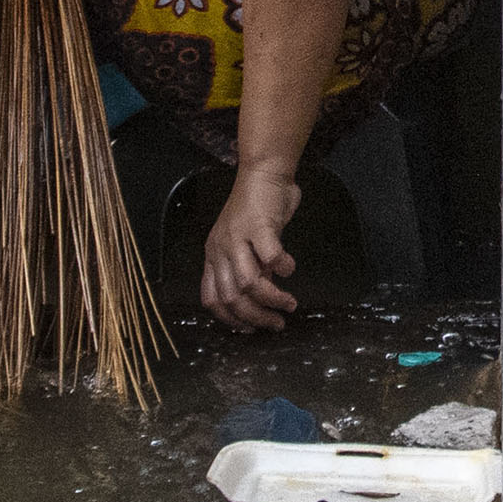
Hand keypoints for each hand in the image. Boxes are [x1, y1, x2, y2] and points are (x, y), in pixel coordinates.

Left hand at [201, 167, 301, 330]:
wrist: (263, 172)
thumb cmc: (257, 207)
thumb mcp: (244, 242)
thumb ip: (250, 267)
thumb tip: (263, 292)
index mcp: (214, 255)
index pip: (212, 298)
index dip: (231, 319)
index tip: (250, 329)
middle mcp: (220, 249)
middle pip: (232, 297)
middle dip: (256, 318)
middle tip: (277, 323)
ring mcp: (237, 238)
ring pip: (249, 284)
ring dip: (272, 300)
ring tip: (289, 304)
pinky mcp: (258, 227)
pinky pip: (270, 257)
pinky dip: (283, 268)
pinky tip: (290, 268)